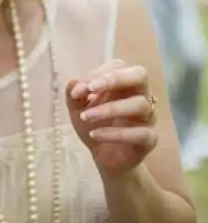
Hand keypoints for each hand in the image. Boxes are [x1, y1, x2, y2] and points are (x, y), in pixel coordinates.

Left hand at [66, 59, 158, 175]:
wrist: (102, 156)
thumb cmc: (92, 125)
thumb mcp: (76, 108)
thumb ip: (74, 94)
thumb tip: (73, 82)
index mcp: (122, 85)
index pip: (118, 66)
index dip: (99, 74)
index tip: (79, 89)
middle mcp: (139, 96)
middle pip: (140, 75)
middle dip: (115, 78)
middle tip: (91, 89)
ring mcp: (147, 117)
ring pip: (140, 104)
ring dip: (109, 109)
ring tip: (85, 117)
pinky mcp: (149, 139)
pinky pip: (141, 133)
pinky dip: (115, 133)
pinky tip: (95, 135)